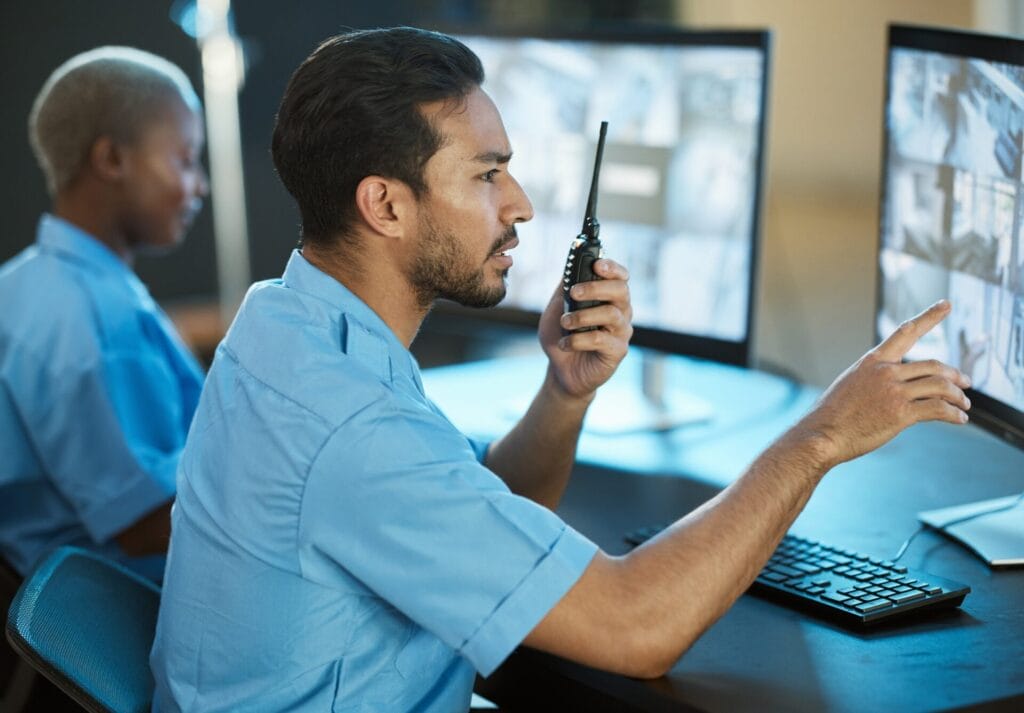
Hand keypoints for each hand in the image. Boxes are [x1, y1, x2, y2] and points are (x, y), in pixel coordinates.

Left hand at [538, 259, 633, 398]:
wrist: (561, 370)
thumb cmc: (562, 335)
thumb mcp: (557, 308)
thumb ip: (564, 288)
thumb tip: (569, 267)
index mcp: (608, 297)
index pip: (620, 276)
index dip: (612, 267)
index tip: (597, 264)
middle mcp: (620, 311)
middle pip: (621, 290)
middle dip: (596, 288)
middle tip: (574, 292)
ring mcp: (621, 332)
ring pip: (611, 314)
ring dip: (583, 316)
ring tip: (565, 322)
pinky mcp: (617, 351)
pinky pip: (601, 340)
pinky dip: (578, 340)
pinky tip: (564, 344)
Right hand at [794, 300, 970, 468]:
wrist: (822, 434)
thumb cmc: (833, 414)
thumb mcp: (851, 384)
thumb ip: (876, 379)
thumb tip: (897, 386)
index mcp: (873, 361)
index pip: (906, 332)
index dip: (929, 317)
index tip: (946, 305)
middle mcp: (885, 372)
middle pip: (933, 366)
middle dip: (955, 375)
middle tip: (966, 383)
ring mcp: (894, 391)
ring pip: (940, 386)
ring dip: (958, 396)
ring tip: (964, 406)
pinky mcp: (901, 413)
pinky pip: (938, 409)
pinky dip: (954, 414)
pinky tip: (960, 420)